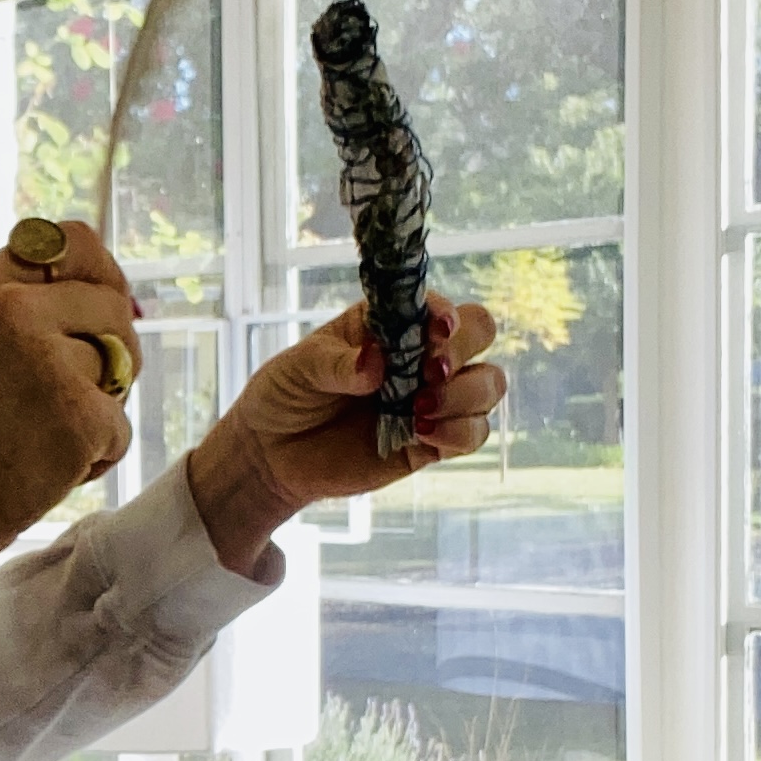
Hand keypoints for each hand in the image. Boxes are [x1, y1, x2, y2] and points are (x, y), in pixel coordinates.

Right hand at [0, 224, 140, 634]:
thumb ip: (18, 305)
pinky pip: (121, 425)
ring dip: (99, 406)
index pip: (73, 241)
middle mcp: (13, 309)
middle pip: (111, 304)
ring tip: (43, 436)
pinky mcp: (80, 417)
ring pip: (120, 367)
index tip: (101, 311)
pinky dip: (97, 456)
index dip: (100, 275)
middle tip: (72, 396)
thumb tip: (113, 298)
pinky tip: (48, 469)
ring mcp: (49, 361)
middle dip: (110, 350)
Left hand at [187, 293, 506, 578]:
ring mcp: (432, 398)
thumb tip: (376, 362)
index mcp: (392, 324)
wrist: (272, 454)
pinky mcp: (431, 441)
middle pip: (480, 334)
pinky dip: (460, 432)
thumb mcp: (299, 369)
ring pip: (488, 384)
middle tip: (430, 371)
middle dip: (464, 349)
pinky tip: (423, 432)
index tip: (437, 329)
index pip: (439, 307)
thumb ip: (337, 364)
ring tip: (419, 409)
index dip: (447, 314)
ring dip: (466, 394)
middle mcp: (421, 355)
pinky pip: (473, 434)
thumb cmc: (284, 395)